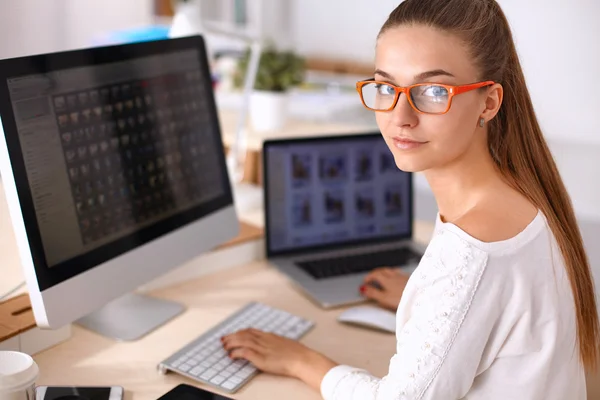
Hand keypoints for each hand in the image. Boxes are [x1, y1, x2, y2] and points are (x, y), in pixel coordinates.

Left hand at [221, 328, 337, 389]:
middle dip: (231, 336)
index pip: (250, 331)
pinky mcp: (260, 358)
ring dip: (231, 343)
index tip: (233, 334)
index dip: (240, 332)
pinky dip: (235, 353)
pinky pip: (244, 352)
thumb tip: (274, 347)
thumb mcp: (285, 344)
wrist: (302, 359)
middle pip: (243, 334)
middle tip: (223, 339)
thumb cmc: (298, 354)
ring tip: (224, 347)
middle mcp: (264, 340)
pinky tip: (231, 356)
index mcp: (270, 336)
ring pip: (241, 341)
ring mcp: (262, 348)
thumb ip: (277, 344)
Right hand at [360, 267, 409, 310]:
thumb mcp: (384, 299)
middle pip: (383, 270)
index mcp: (387, 280)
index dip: (369, 277)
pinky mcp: (411, 280)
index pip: (375, 274)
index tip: (365, 281)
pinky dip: (395, 274)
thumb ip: (373, 293)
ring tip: (383, 274)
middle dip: (376, 272)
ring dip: (385, 271)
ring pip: (392, 271)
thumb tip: (363, 289)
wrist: (420, 298)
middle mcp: (395, 276)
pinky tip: (398, 278)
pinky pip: (400, 273)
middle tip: (371, 276)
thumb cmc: (403, 299)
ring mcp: (404, 277)